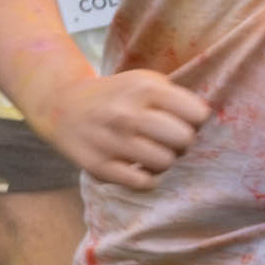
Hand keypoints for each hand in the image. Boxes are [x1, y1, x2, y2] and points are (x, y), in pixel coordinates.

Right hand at [44, 66, 210, 187]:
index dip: (194, 120)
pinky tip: (138, 168)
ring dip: (164, 162)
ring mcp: (111, 140)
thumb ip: (175, 97)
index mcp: (143, 87)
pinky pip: (143, 183)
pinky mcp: (99, 166)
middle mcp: (127, 112)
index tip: (181, 120)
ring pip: (165, 163)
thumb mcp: (142, 81)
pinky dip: (147, 178)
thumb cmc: (115, 96)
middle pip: (184, 140)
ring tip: (152, 153)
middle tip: (167, 140)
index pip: (198, 114)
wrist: (61, 106)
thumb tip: (203, 124)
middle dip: (181, 142)